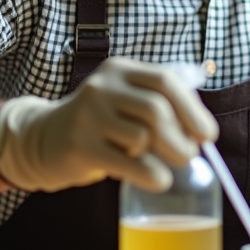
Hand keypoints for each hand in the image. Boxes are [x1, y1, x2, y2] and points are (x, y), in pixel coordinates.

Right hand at [0, 57, 218, 192]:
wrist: (42, 139)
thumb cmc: (98, 123)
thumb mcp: (123, 100)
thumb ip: (159, 104)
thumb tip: (204, 132)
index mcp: (120, 70)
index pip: (165, 81)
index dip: (192, 109)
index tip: (207, 135)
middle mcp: (102, 87)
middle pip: (156, 109)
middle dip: (181, 138)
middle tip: (188, 156)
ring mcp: (87, 116)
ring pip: (142, 136)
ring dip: (163, 157)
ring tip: (160, 164)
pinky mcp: (79, 146)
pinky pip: (127, 162)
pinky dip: (151, 175)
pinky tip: (157, 180)